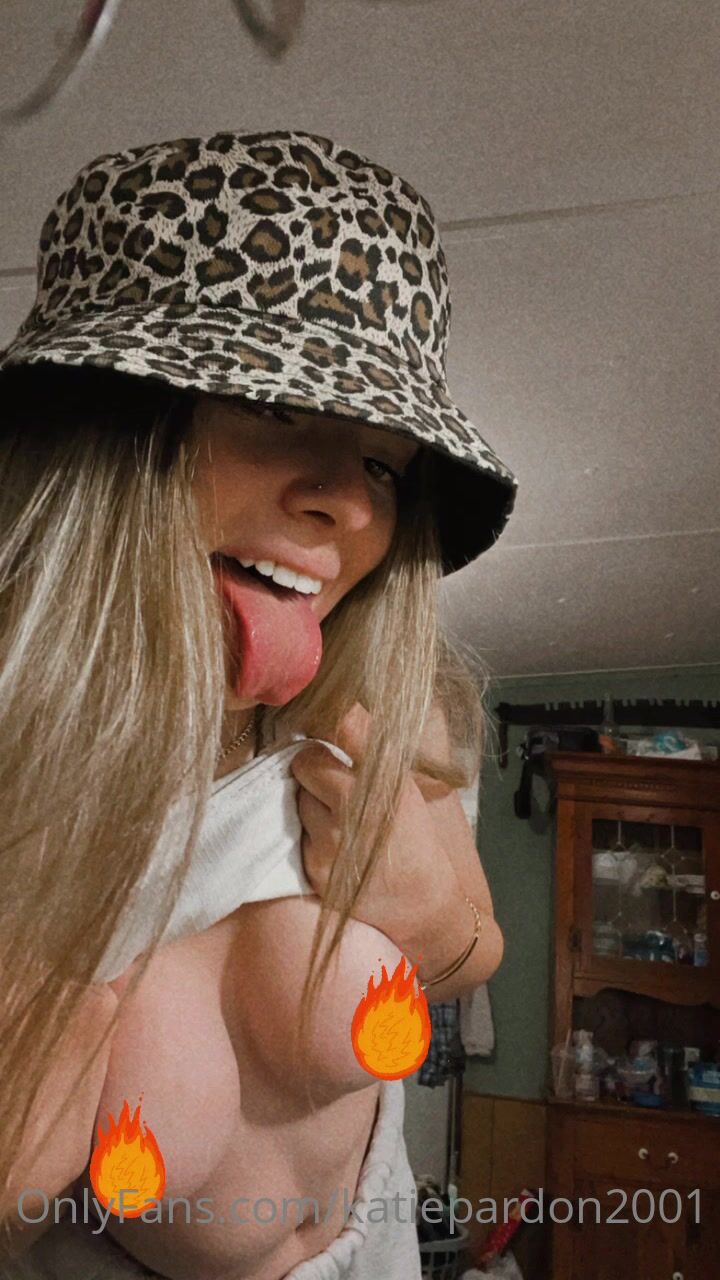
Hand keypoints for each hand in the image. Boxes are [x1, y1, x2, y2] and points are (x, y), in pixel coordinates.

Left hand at [289, 702, 457, 955]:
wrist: (423, 908)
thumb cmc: (415, 843)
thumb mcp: (406, 790)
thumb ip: (372, 753)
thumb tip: (340, 711)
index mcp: (389, 777)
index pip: (348, 723)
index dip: (334, 717)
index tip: (330, 717)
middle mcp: (359, 802)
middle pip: (306, 758)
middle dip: (314, 766)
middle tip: (332, 781)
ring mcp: (333, 836)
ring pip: (298, 797)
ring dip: (311, 802)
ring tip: (339, 820)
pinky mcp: (315, 866)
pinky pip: (299, 833)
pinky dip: (311, 836)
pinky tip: (336, 847)